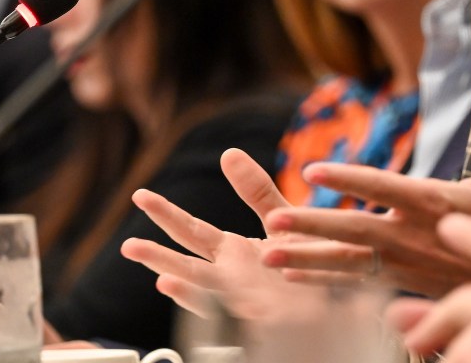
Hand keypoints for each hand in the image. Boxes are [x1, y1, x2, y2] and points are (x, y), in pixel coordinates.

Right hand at [119, 147, 318, 318]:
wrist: (342, 292)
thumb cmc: (307, 257)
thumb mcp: (280, 218)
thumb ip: (256, 190)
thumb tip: (228, 152)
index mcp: (232, 252)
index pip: (191, 231)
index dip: (166, 214)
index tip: (140, 196)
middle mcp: (232, 276)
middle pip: (189, 263)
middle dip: (159, 256)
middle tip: (127, 246)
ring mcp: (246, 298)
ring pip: (209, 293)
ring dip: (187, 289)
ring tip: (159, 278)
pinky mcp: (268, 317)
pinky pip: (243, 314)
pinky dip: (228, 309)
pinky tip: (221, 305)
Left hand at [262, 98, 470, 296]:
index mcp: (435, 204)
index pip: (384, 188)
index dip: (349, 180)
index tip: (313, 171)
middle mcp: (415, 236)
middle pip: (355, 231)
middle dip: (312, 228)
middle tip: (272, 222)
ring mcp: (407, 264)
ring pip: (349, 263)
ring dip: (307, 260)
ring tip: (268, 256)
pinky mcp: (405, 282)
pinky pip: (357, 282)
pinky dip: (324, 281)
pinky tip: (293, 277)